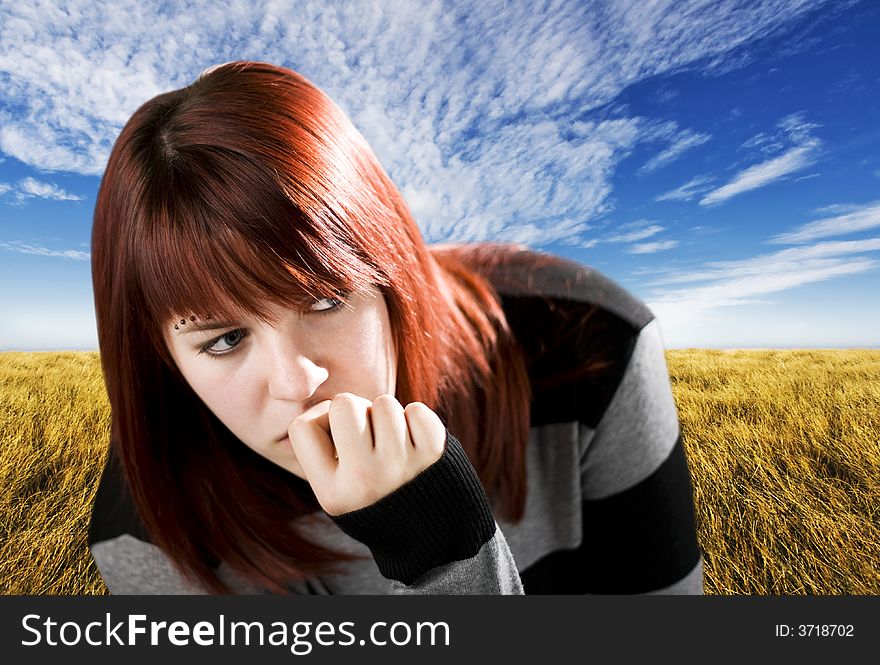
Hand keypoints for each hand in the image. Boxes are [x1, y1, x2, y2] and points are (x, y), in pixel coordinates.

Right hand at [287, 393, 446, 515]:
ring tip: (394, 443)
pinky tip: (415, 443)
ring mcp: (401, 467)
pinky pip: (416, 410)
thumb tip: (316, 389)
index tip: (336, 436)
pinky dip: (416, 420)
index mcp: (331, 493)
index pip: (302, 426)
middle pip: (344, 404)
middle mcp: (364, 480)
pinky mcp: (434, 455)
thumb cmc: (375, 496)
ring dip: (388, 416)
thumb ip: (322, 449)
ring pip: (383, 402)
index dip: (319, 421)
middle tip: (368, 435)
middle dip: (356, 411)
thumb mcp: (336, 489)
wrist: (432, 532)